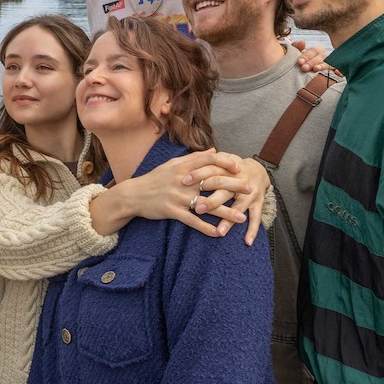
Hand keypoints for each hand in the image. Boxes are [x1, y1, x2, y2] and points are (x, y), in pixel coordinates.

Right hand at [94, 150, 228, 236]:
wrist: (134, 194)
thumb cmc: (155, 179)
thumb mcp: (173, 164)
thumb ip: (195, 158)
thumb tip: (214, 150)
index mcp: (183, 166)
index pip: (209, 161)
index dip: (226, 163)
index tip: (240, 168)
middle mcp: (182, 180)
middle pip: (212, 182)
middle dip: (233, 187)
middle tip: (250, 190)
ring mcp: (177, 196)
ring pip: (206, 205)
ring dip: (226, 212)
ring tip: (241, 218)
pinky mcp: (172, 211)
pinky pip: (192, 221)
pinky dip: (205, 228)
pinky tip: (217, 234)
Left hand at [182, 153, 269, 244]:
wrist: (258, 170)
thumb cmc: (233, 167)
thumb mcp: (221, 160)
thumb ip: (207, 160)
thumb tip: (188, 159)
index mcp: (228, 170)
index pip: (212, 171)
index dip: (198, 174)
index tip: (184, 181)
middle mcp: (240, 181)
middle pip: (225, 190)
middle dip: (212, 201)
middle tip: (198, 208)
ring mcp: (250, 194)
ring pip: (239, 206)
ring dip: (230, 220)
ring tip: (221, 232)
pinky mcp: (258, 203)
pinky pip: (257, 218)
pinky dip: (253, 231)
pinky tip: (247, 242)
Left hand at [291, 40, 338, 73]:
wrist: (308, 73)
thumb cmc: (303, 61)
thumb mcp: (298, 53)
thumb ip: (297, 46)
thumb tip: (303, 43)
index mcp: (318, 51)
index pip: (313, 51)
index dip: (306, 55)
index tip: (299, 61)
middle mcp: (326, 56)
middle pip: (321, 57)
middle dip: (312, 62)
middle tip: (304, 68)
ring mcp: (332, 64)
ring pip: (329, 63)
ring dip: (323, 66)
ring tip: (316, 69)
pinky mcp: (338, 71)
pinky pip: (341, 71)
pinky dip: (340, 71)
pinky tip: (337, 72)